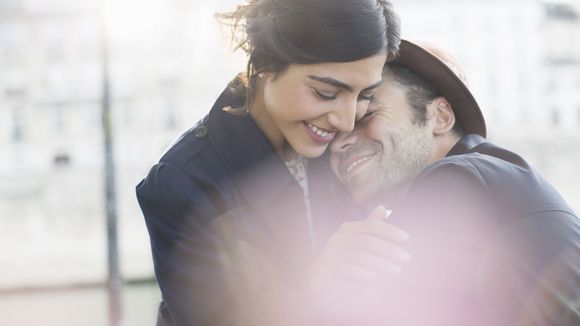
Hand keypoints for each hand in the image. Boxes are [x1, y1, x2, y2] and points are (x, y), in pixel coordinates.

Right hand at [306, 206, 410, 321]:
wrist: (319, 280)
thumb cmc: (343, 260)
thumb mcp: (359, 243)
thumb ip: (370, 228)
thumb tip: (382, 207)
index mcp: (348, 229)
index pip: (371, 225)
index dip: (389, 230)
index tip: (406, 238)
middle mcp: (338, 237)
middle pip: (368, 241)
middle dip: (390, 249)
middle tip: (407, 258)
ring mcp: (330, 252)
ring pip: (360, 255)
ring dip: (381, 263)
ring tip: (397, 270)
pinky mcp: (325, 267)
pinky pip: (345, 268)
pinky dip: (360, 271)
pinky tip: (374, 276)